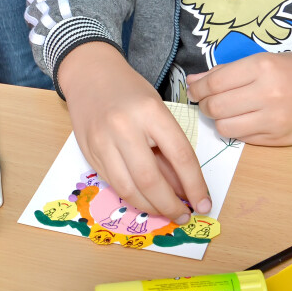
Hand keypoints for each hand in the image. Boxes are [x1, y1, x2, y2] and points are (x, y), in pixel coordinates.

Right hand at [58, 42, 210, 222]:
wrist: (89, 74)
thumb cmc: (130, 91)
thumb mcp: (158, 110)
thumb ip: (169, 148)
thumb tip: (184, 189)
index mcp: (150, 112)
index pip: (180, 156)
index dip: (195, 185)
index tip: (203, 204)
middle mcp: (124, 127)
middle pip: (150, 179)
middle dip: (170, 205)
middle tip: (183, 216)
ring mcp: (101, 141)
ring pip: (128, 188)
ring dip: (150, 208)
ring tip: (164, 212)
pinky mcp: (88, 152)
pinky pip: (113, 184)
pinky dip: (131, 197)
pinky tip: (144, 199)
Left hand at [187, 52, 291, 145]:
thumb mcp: (271, 60)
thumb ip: (231, 71)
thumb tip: (194, 81)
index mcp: (264, 67)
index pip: (214, 82)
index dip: (198, 88)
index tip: (195, 89)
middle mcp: (268, 93)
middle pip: (215, 106)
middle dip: (205, 105)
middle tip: (209, 102)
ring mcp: (274, 120)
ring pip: (225, 127)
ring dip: (220, 121)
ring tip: (228, 112)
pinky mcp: (279, 140)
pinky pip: (243, 139)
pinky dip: (238, 131)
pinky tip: (247, 121)